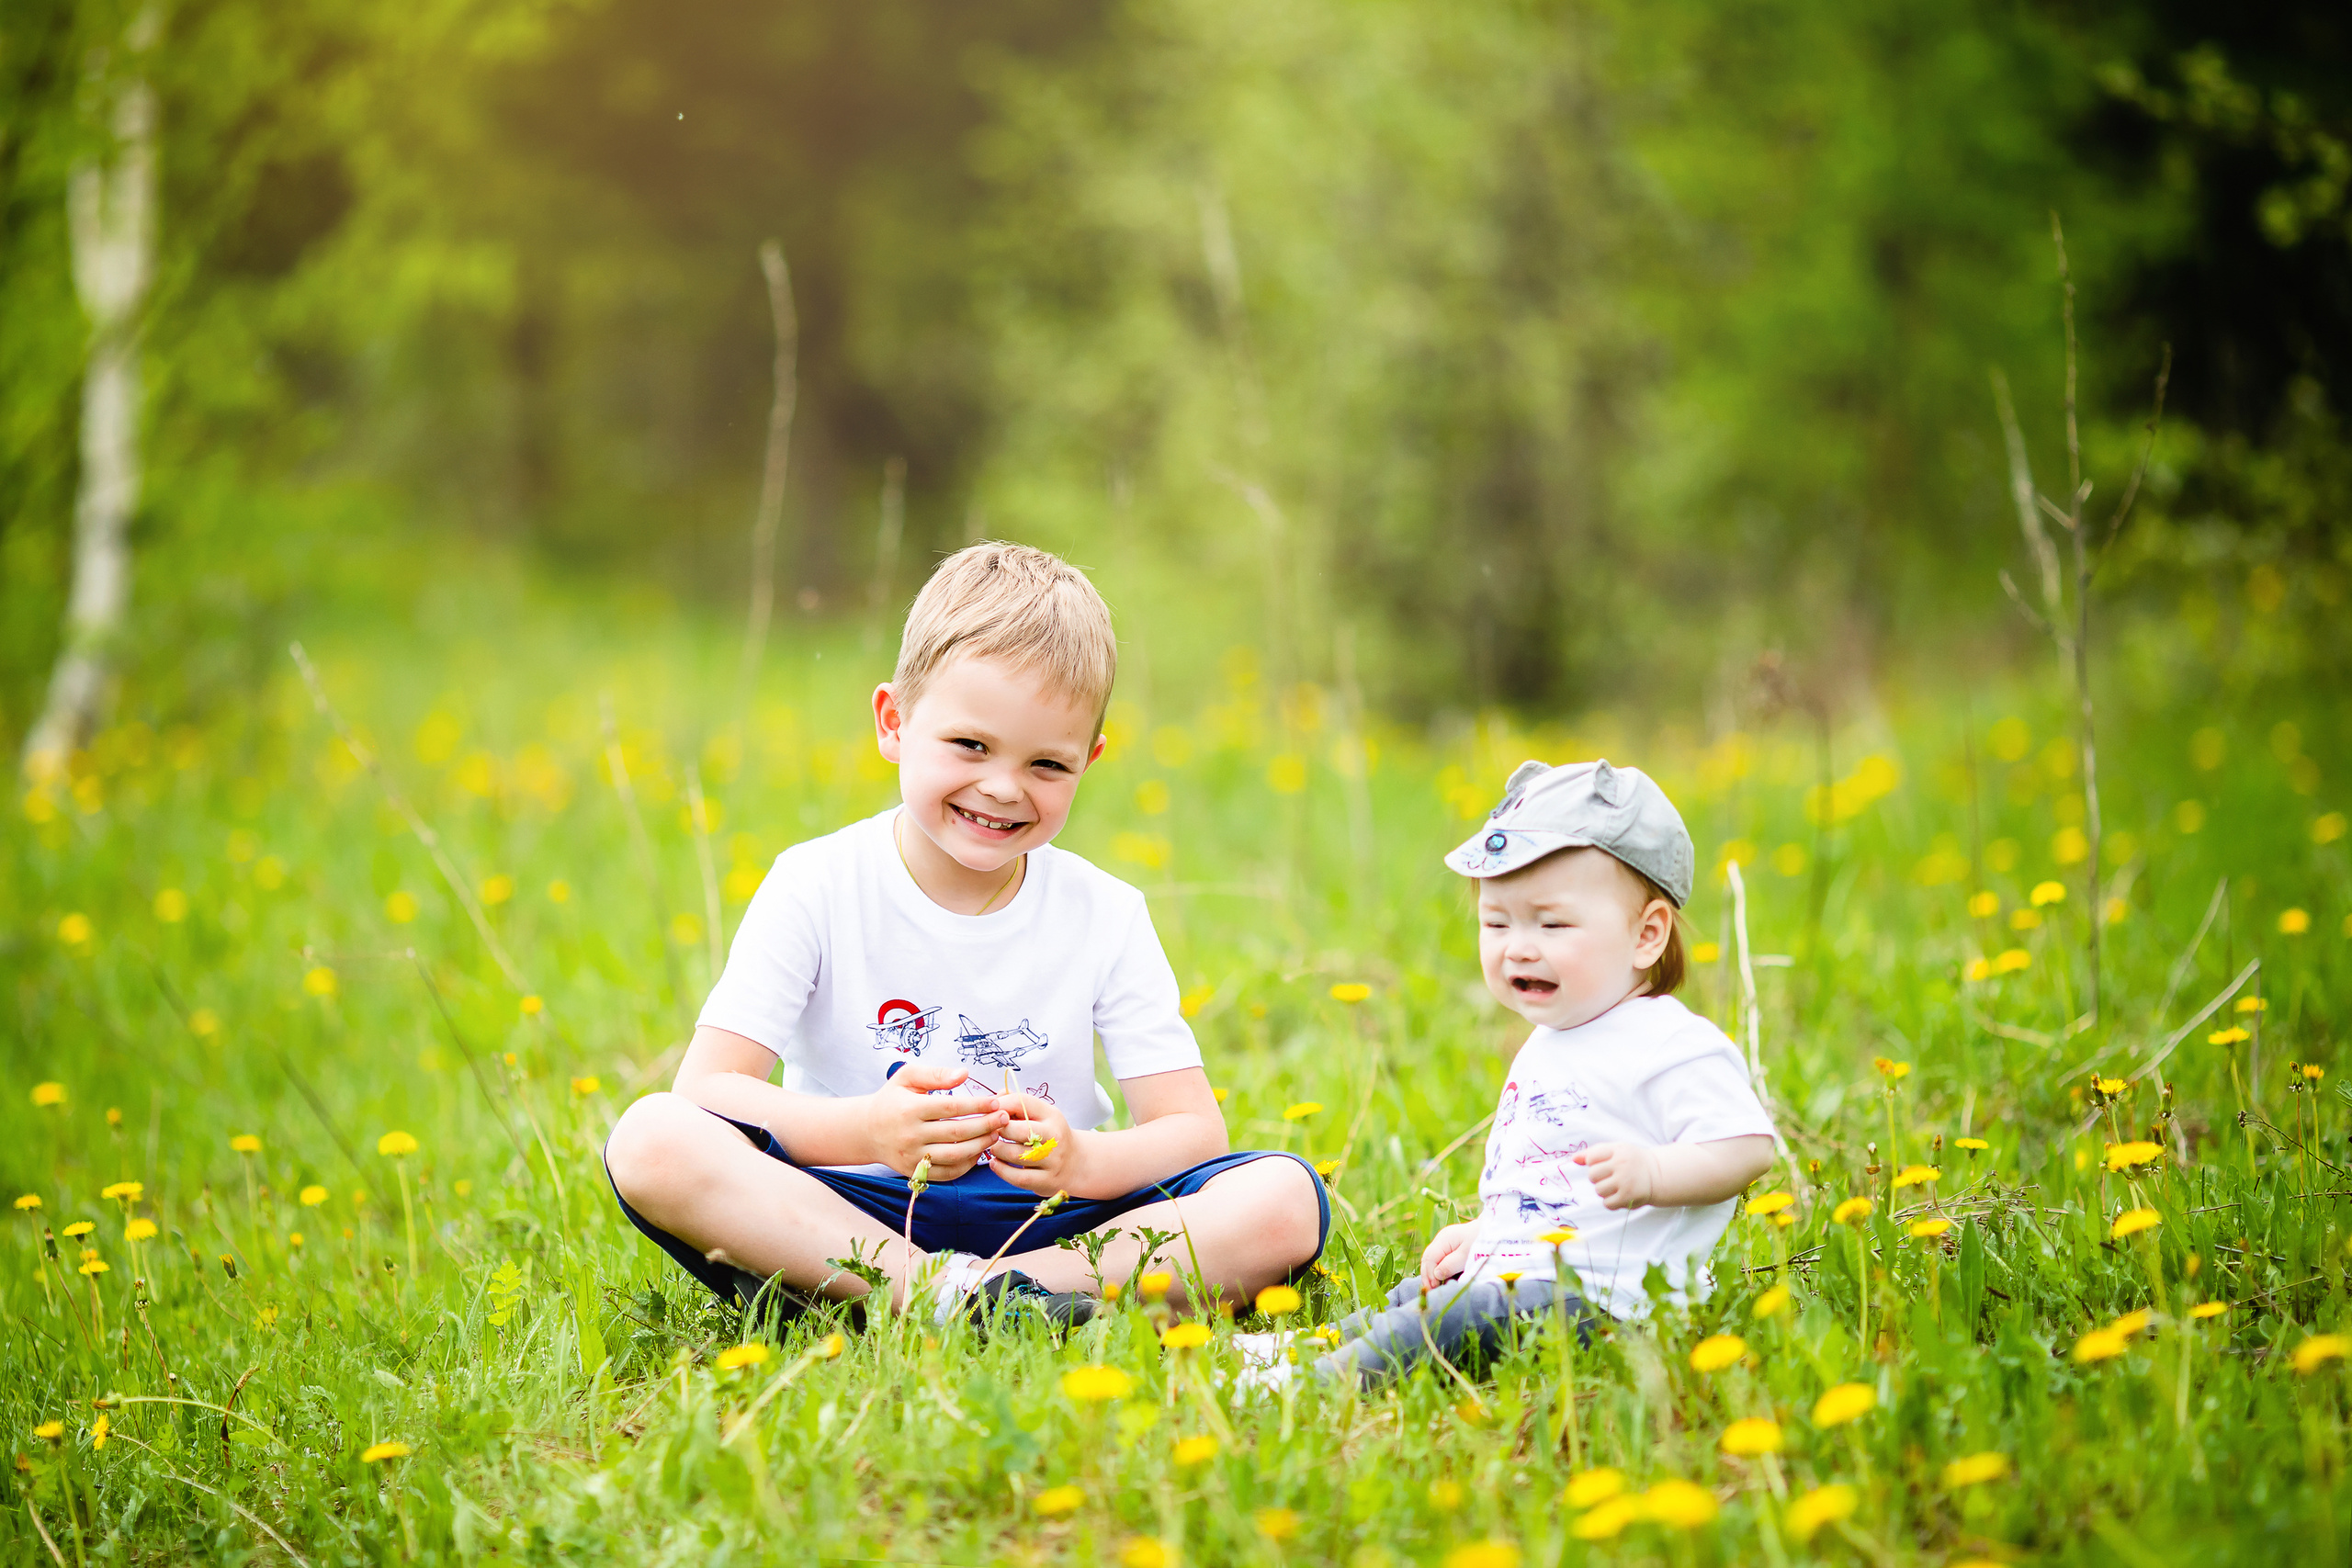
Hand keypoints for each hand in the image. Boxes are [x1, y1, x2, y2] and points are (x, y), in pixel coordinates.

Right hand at [862, 1061, 1006, 1180]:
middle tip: (1004, 1118)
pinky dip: (967, 1165)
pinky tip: (979, 1152)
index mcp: (909, 1109)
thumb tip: (964, 1074)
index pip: (950, 1107)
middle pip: (956, 1132)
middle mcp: (910, 1135)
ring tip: (996, 1134)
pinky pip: (947, 1173)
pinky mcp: (915, 1172)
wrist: (866, 1131)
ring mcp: (912, 1157)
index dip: (976, 1105)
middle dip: (985, 1125)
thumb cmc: (891, 1100)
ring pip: (955, 1155)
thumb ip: (935, 1074)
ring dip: (980, 1146)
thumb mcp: (907, 1077)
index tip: (996, 1101)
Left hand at [985, 1089, 1083, 1195]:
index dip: (1001, 1106)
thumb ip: (1017, 1105)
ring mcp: (1053, 1160)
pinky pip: (1018, 1177)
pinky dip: (1001, 1170)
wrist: (1077, 1163)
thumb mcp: (1041, 1115)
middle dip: (999, 1130)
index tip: (990, 1112)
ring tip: (994, 1148)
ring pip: (1015, 1155)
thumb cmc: (1049, 1135)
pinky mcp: (1047, 1180)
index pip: (1023, 1102)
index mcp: (1052, 1115)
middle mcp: (1055, 1136)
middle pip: (1018, 1130)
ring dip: (997, 1151)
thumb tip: (993, 1101)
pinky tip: (996, 1164)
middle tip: (991, 1132)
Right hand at [1420, 1219, 1480, 1285]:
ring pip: (1433, 1260)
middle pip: (1428, 1259)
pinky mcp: (1452, 1248)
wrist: (1496, 1231)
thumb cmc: (1482, 1242)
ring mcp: (1446, 1243)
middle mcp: (1442, 1240)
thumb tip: (1435, 1275)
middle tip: (1432, 1291)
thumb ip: (1450, 1265)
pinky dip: (1440, 1270)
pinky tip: (1443, 1279)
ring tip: (1436, 1287)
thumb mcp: (1467, 1256)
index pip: (1429, 1258)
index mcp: (1444, 1239)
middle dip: (1428, 1275)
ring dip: (1433, 1274)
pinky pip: (1441, 1259)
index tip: (1434, 1288)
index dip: (1429, 1274)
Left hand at [1573, 1142, 1659, 1209]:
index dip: (1594, 1163)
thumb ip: (1593, 1152)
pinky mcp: (1628, 1197)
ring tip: (1616, 1186)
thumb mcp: (1615, 1149)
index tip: (1604, 1164)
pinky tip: (1620, 1195)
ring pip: (1598, 1190)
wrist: (1657, 1174)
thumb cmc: (1631, 1160)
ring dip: (1604, 1190)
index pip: (1591, 1158)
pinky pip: (1607, 1203)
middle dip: (1598, 1178)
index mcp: (1618, 1150)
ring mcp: (1625, 1181)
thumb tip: (1573, 1159)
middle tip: (1611, 1176)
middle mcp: (1622, 1165)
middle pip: (1592, 1175)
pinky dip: (1611, 1202)